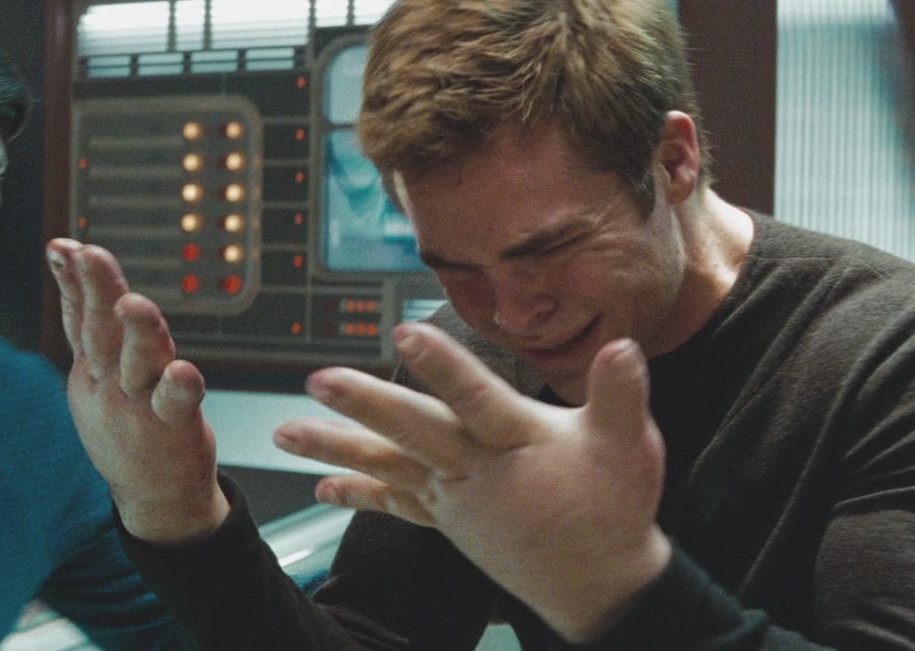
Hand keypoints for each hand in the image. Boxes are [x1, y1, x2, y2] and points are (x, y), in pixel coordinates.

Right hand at [48, 238, 229, 543]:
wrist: (154, 497)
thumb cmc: (128, 426)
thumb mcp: (94, 374)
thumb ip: (85, 321)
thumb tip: (69, 259)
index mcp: (92, 370)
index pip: (78, 317)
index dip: (71, 281)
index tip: (63, 247)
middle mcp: (110, 384)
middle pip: (100, 332)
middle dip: (94, 290)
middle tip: (89, 256)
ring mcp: (139, 406)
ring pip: (137, 362)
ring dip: (136, 331)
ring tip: (133, 304)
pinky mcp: (174, 426)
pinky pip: (176, 403)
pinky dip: (178, 387)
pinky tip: (183, 371)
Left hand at [272, 322, 670, 641]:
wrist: (600, 582)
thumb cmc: (614, 506)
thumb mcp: (632, 448)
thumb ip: (622, 394)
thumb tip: (626, 345)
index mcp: (520, 443)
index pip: (475, 397)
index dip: (441, 365)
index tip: (404, 331)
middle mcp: (477, 471)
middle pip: (415, 429)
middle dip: (365, 404)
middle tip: (318, 379)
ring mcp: (455, 497)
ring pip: (389, 464)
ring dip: (334, 448)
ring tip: (282, 432)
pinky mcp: (447, 519)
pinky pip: (395, 503)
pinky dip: (358, 493)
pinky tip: (321, 486)